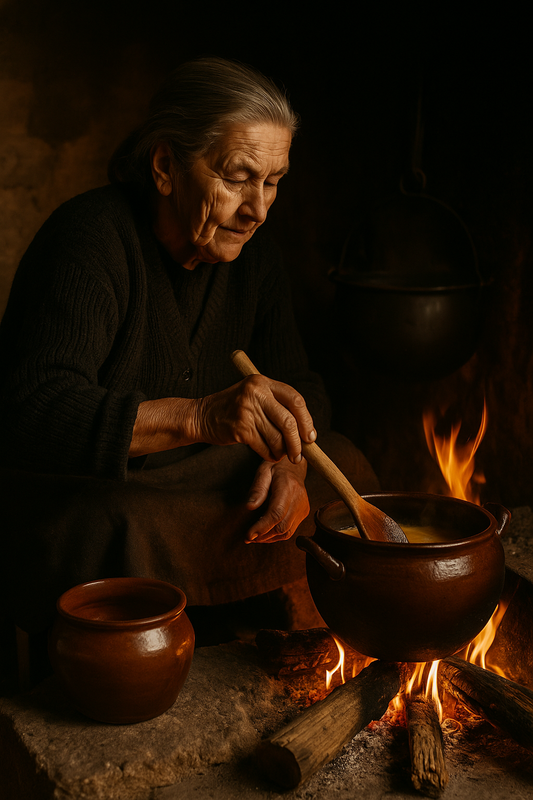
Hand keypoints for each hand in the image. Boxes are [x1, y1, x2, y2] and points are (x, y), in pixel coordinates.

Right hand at [196, 374, 315, 464]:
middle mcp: (256, 393)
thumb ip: (277, 405)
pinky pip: (264, 447)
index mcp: (263, 382)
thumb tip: (305, 431)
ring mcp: (247, 411)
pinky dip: (270, 455)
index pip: (295, 400)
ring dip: (283, 451)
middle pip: (289, 422)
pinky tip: (269, 455)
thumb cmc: (233, 409)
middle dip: (297, 442)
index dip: (307, 420)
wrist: (201, 416)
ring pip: (277, 438)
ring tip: (282, 454)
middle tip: (299, 454)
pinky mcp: (240, 429)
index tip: (310, 436)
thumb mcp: (254, 395)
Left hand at [244, 457, 309, 542]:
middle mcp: (299, 499)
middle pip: (282, 526)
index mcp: (288, 487)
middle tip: (248, 537)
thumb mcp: (263, 472)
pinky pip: (290, 530)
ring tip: (255, 536)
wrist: (294, 466)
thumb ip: (257, 489)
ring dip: (269, 538)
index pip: (276, 513)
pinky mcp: (304, 513)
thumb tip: (250, 507)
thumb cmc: (276, 467)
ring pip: (286, 532)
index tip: (249, 535)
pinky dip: (276, 535)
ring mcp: (303, 507)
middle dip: (263, 535)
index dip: (262, 527)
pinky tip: (265, 533)